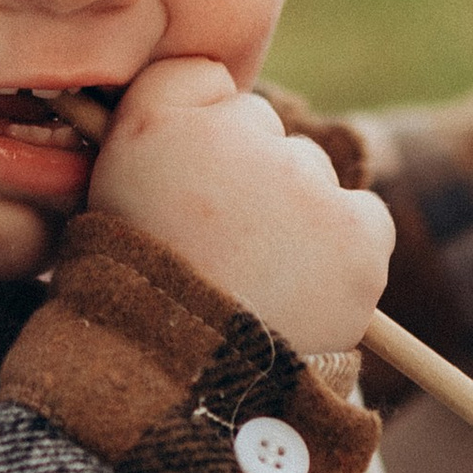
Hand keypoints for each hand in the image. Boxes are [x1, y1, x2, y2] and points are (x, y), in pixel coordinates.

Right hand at [89, 58, 392, 354]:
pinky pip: (364, 218)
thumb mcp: (109, 196)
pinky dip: (345, 249)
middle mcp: (235, 134)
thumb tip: (206, 86)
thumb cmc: (137, 292)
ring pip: (312, 175)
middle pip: (262, 132)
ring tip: (255, 281)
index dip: (196, 142)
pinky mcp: (356, 232)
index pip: (202, 83)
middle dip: (249, 180)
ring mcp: (303, 181)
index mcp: (157, 121)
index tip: (183, 190)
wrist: (184, 388)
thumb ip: (153, 117)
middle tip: (218, 249)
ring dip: (296, 218)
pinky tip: (303, 288)